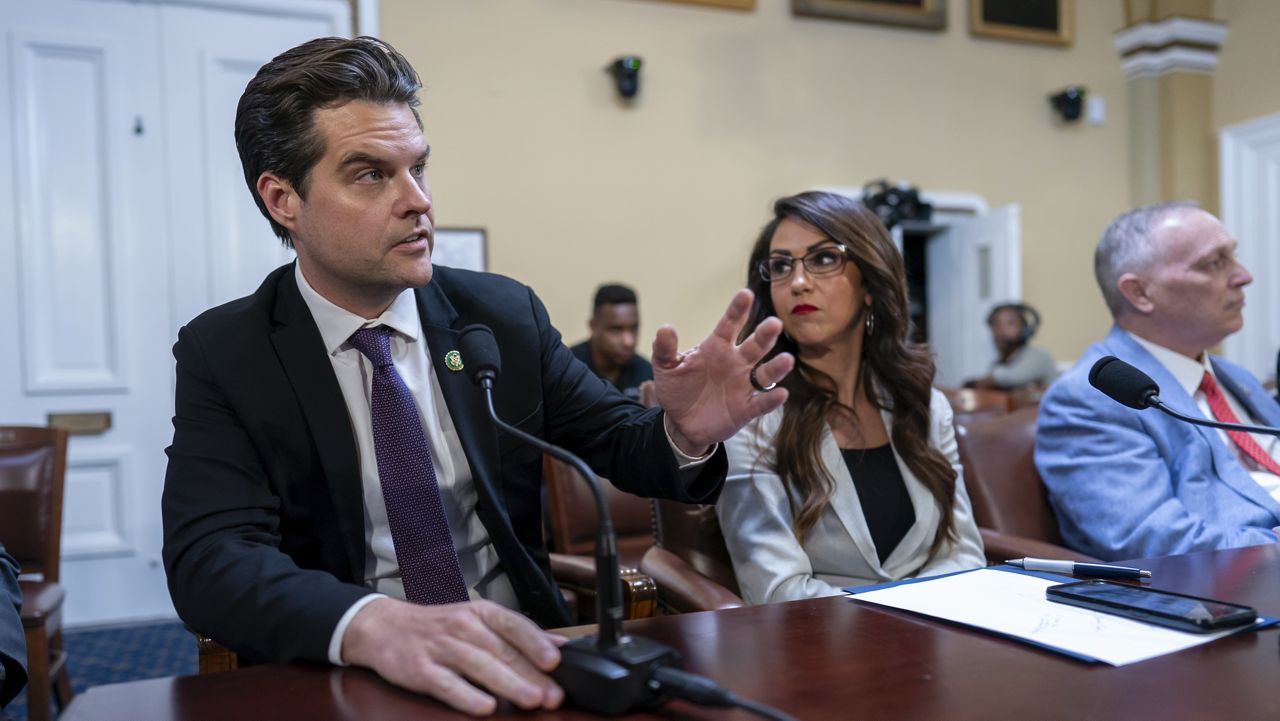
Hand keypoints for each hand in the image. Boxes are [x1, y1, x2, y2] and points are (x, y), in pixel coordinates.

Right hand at [341, 597, 565, 715]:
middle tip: (553, 694)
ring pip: (479, 666)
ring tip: (531, 699)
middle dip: (531, 674)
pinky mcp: (420, 670)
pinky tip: (485, 706)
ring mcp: (440, 648)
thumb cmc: (438, 626)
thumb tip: (559, 644)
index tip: (556, 660)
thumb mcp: (478, 619)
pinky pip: (446, 684)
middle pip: (501, 650)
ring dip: (508, 683)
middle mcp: (462, 626)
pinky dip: (467, 695)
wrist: (383, 626)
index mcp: (480, 613)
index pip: (513, 624)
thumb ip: (517, 633)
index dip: (535, 642)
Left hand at [652, 289, 793, 451]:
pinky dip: (771, 399)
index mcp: (717, 347)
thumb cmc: (677, 389)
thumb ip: (665, 348)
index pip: (729, 324)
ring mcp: (742, 386)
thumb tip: (665, 328)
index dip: (738, 310)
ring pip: (764, 373)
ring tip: (787, 359)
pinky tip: (781, 394)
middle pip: (755, 345)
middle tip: (774, 323)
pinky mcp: (745, 409)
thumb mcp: (666, 367)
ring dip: (776, 366)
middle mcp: (735, 363)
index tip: (746, 294)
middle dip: (765, 334)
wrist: (679, 423)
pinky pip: (761, 403)